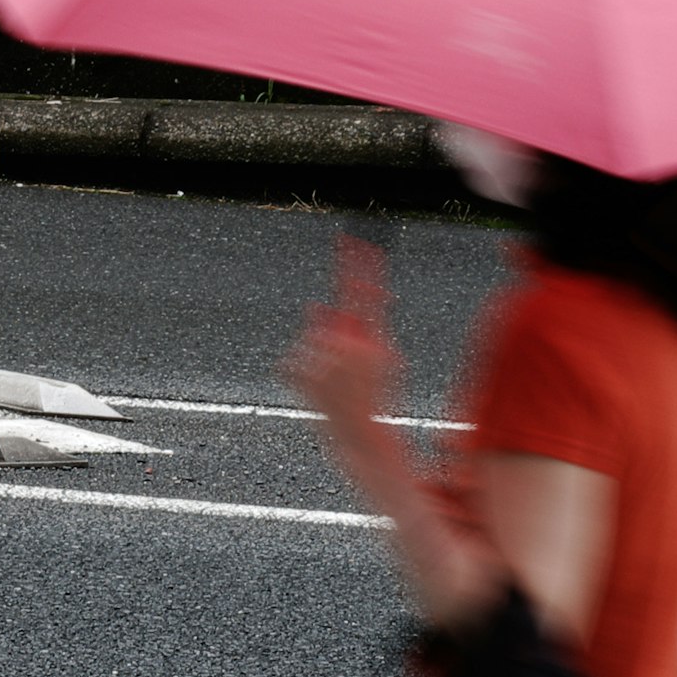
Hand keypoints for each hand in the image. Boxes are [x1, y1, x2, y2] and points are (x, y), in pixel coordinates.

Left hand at [284, 234, 404, 449]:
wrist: (362, 437)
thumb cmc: (376, 399)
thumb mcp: (384, 361)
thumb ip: (356, 329)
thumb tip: (313, 305)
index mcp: (374, 337)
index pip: (365, 290)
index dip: (359, 263)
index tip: (352, 239)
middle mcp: (345, 342)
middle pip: (331, 315)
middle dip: (335, 329)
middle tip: (344, 358)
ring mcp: (319, 357)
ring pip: (311, 339)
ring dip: (319, 354)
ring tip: (335, 384)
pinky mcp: (300, 371)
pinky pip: (292, 361)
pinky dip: (301, 372)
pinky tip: (317, 391)